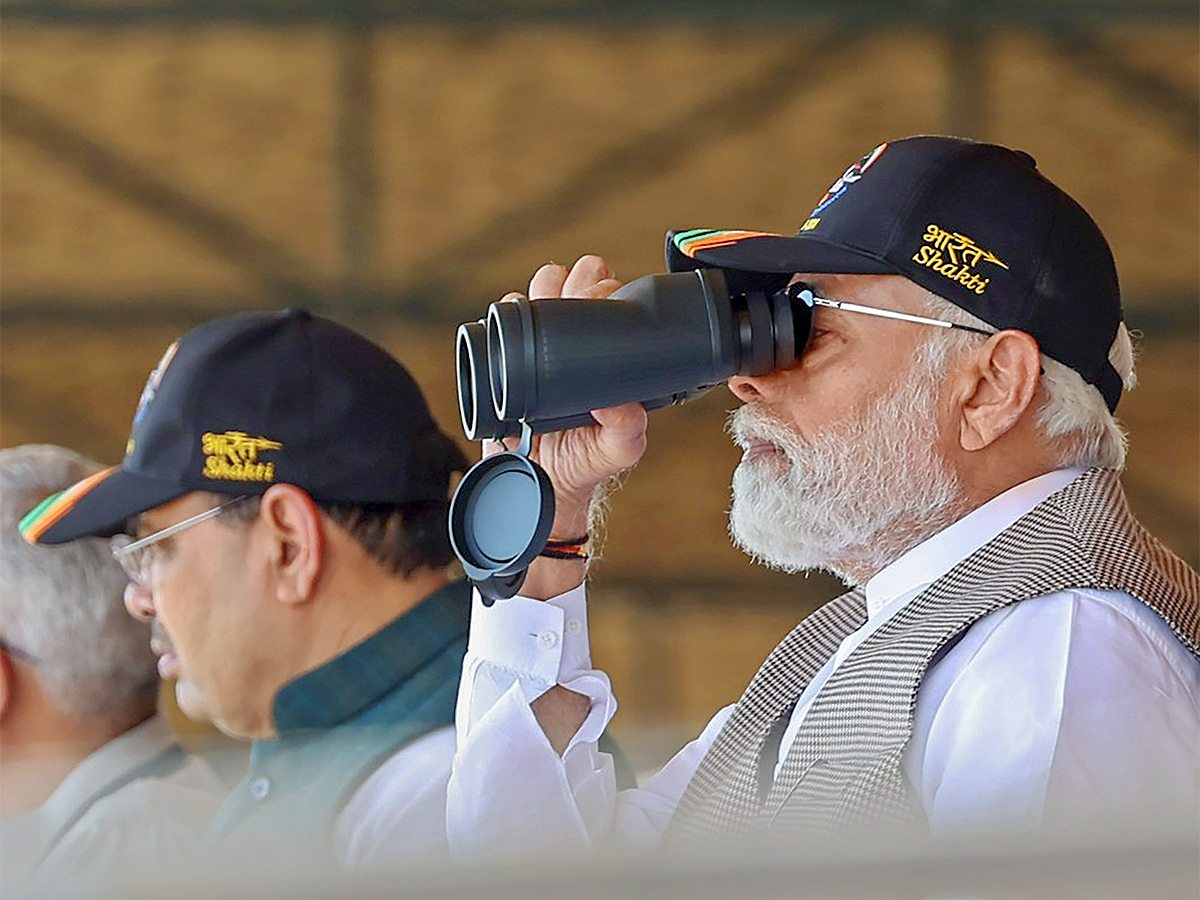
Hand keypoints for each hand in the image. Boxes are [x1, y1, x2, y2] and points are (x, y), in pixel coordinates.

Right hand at [484, 255, 648, 596]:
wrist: (539, 483)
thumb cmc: (585, 462)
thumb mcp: (617, 451)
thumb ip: (627, 431)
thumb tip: (621, 403)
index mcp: (606, 351)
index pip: (609, 298)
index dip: (604, 290)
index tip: (599, 302)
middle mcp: (573, 339)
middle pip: (575, 280)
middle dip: (575, 281)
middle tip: (572, 303)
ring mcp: (539, 343)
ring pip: (540, 288)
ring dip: (542, 290)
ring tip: (542, 314)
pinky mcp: (506, 355)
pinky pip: (502, 317)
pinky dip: (507, 312)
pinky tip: (514, 327)